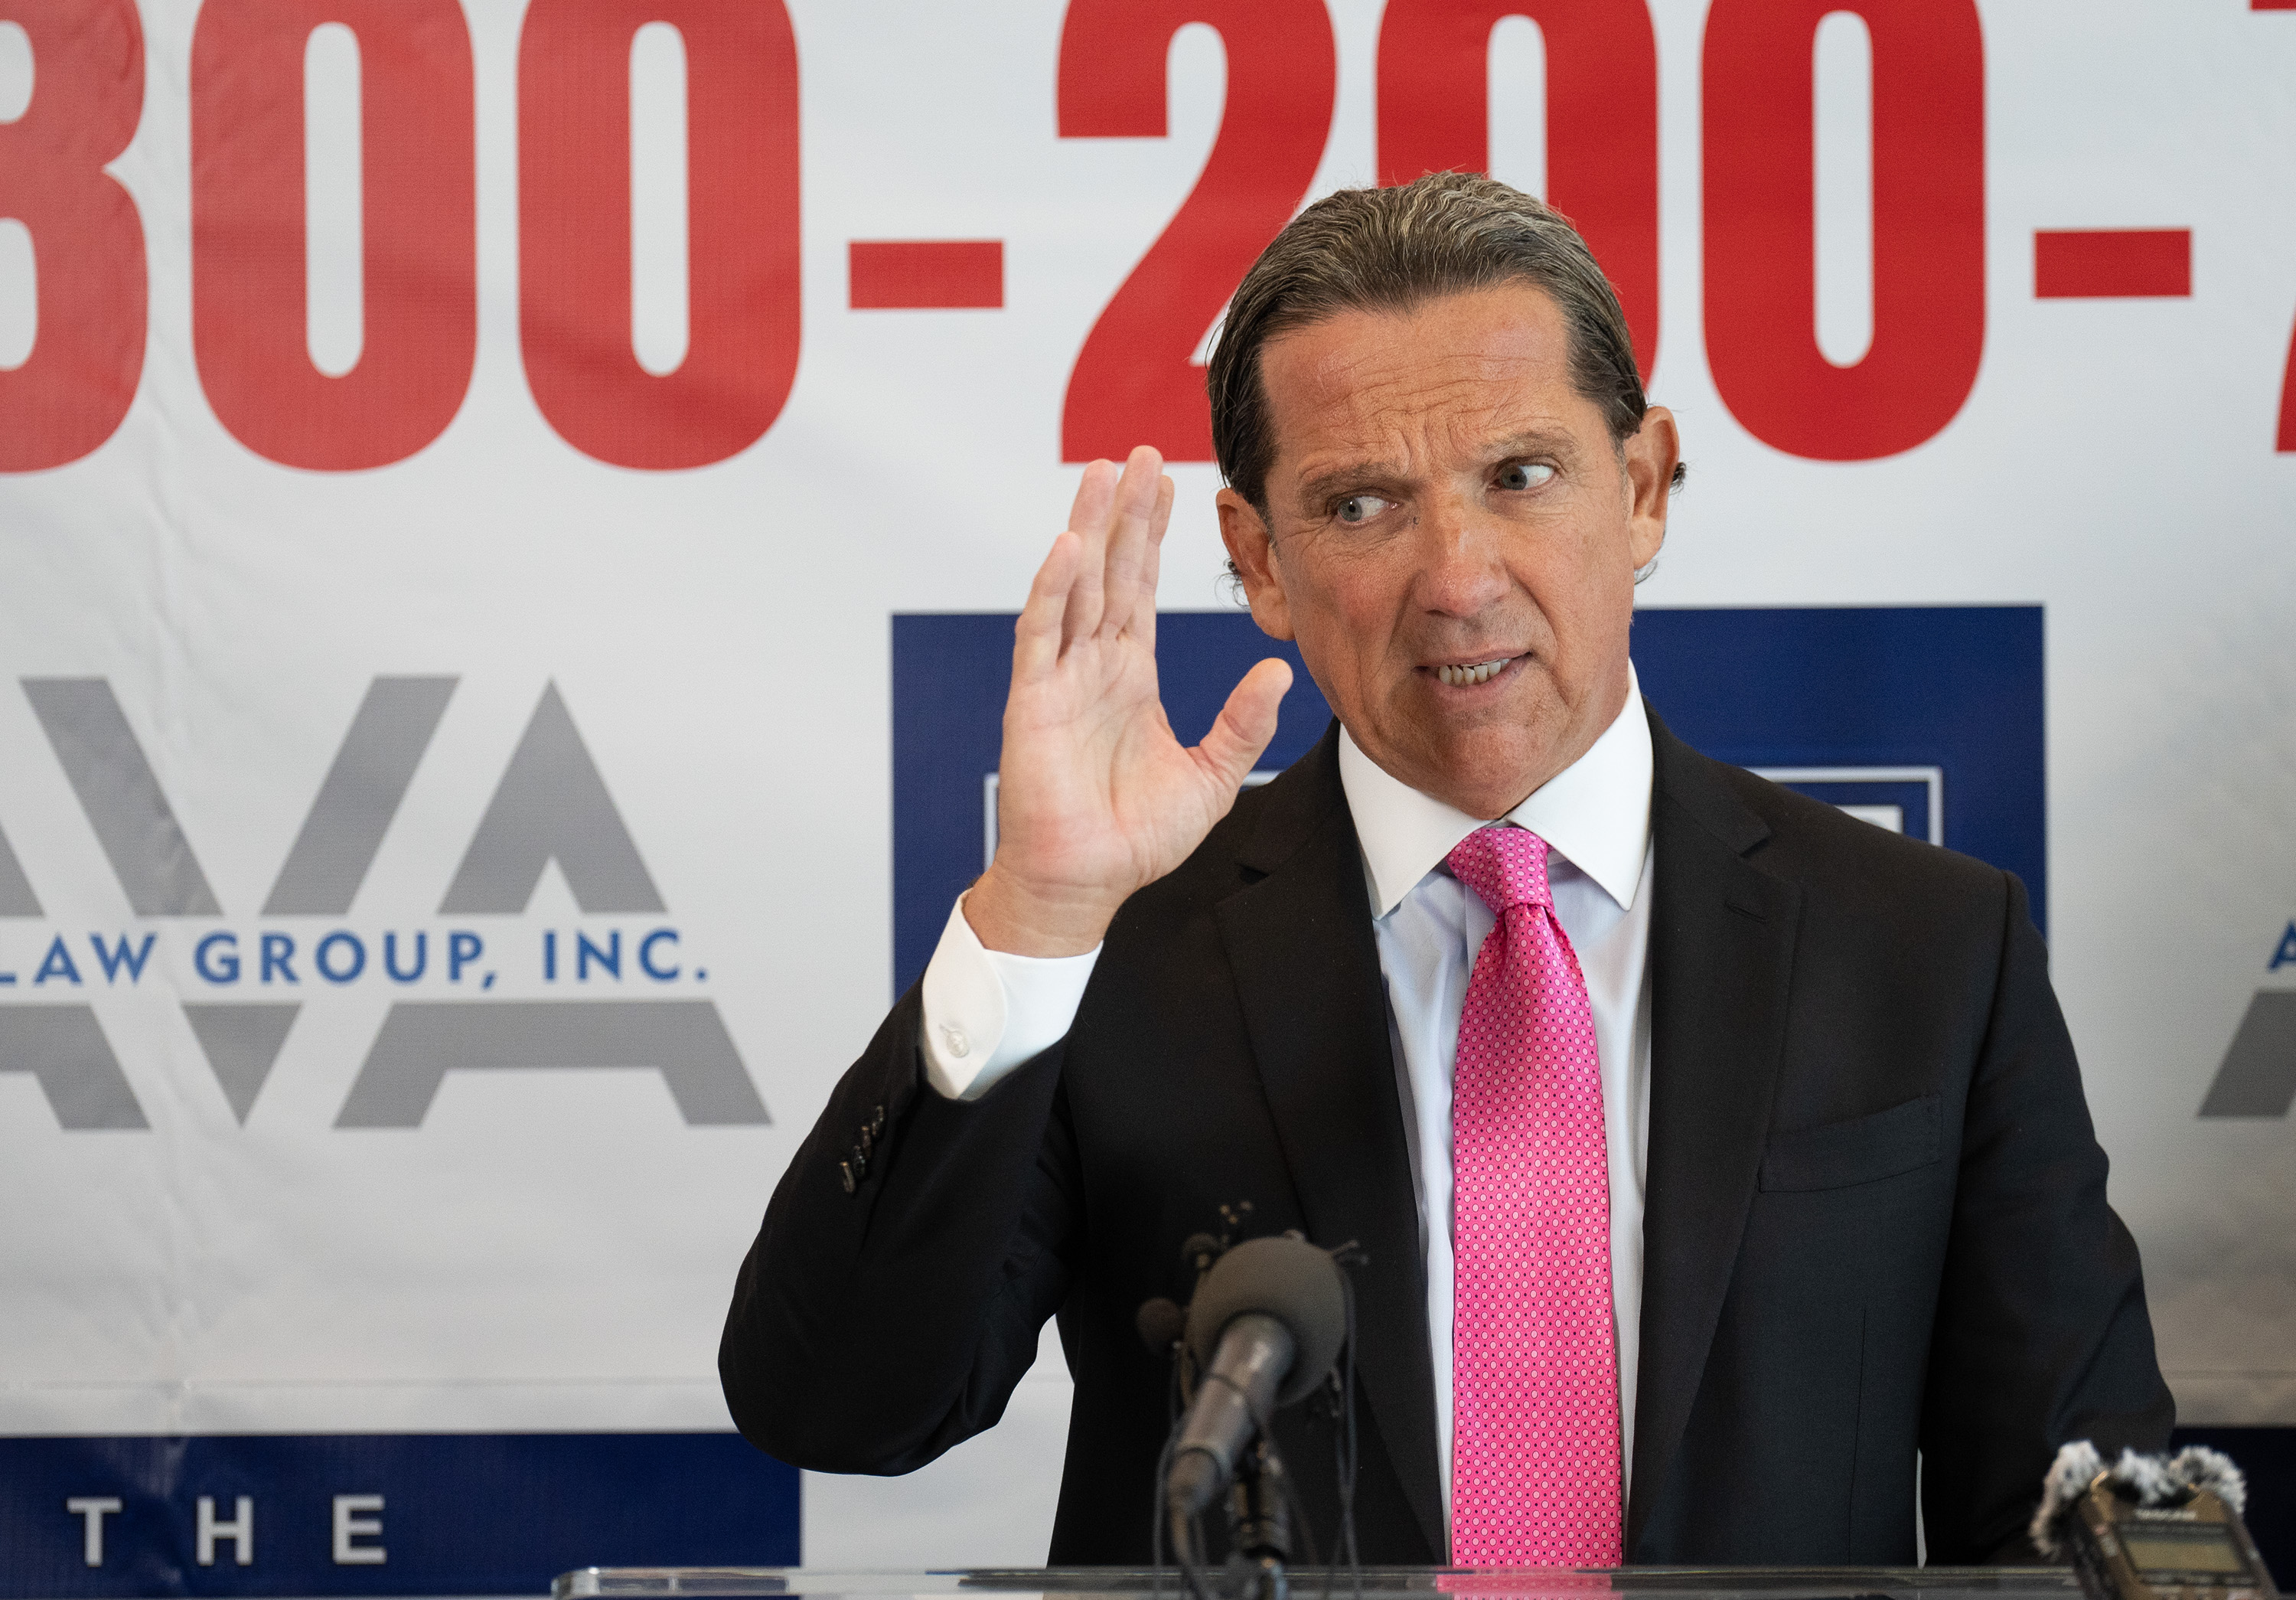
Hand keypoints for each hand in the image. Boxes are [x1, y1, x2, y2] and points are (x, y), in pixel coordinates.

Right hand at [964, 446, 1292, 955]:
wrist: (1087, 885)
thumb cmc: (1136, 837)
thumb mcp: (1211, 775)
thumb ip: (1242, 722)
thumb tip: (1280, 674)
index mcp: (1131, 674)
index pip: (1140, 588)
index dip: (1151, 535)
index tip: (1167, 482)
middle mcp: (1093, 665)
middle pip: (1108, 570)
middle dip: (1122, 512)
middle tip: (1137, 452)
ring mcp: (1060, 678)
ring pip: (1074, 587)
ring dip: (1085, 531)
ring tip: (1100, 475)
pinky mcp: (1036, 703)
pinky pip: (1042, 636)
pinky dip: (1052, 591)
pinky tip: (1066, 549)